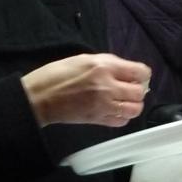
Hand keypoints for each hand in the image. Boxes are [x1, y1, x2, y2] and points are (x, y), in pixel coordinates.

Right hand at [21, 53, 150, 127]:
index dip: (141, 74)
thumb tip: (126, 71)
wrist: (39, 97)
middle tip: (128, 88)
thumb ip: (108, 64)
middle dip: (137, 90)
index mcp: (104, 67)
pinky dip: (122, 117)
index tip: (136, 76)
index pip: (140, 72)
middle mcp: (108, 86)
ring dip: (132, 105)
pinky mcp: (98, 120)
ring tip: (123, 100)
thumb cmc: (57, 74)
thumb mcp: (84, 59)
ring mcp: (103, 105)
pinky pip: (121, 122)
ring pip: (134, 110)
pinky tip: (114, 110)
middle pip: (139, 92)